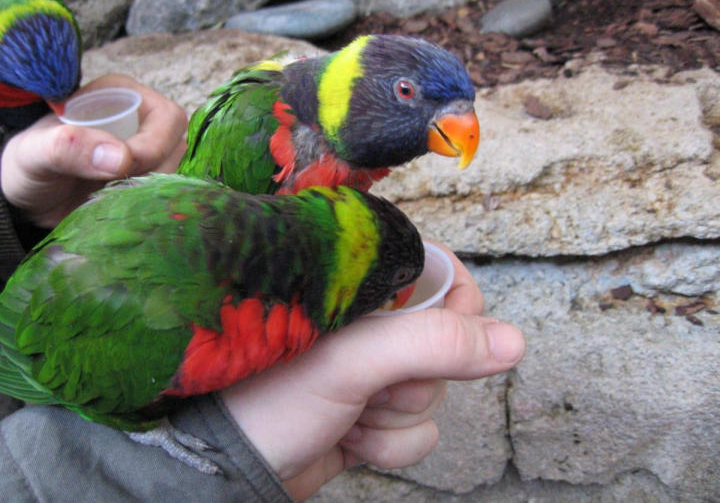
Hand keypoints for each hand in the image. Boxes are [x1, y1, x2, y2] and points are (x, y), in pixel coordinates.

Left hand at [1, 74, 186, 226]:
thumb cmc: (30, 167)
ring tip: (114, 199)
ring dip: (152, 192)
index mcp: (123, 97)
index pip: (168, 118)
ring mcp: (151, 156)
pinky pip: (171, 195)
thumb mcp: (34, 153)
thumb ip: (67, 148)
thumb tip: (120, 157)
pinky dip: (154, 206)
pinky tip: (126, 210)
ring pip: (179, 174)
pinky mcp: (152, 184)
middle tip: (116, 188)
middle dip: (153, 173)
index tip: (125, 169)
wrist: (29, 201)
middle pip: (178, 148)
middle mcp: (144, 123)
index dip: (154, 145)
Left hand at [221, 244, 524, 500]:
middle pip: (445, 344)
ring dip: (394, 418)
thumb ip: (433, 343)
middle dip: (412, 379)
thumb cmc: (269, 396)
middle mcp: (370, 328)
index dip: (457, 304)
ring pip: (434, 394)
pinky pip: (418, 433)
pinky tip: (347, 441)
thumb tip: (513, 341)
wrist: (229, 469)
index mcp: (359, 290)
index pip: (438, 273)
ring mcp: (372, 375)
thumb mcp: (352, 359)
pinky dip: (388, 446)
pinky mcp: (372, 417)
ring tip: (345, 413)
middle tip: (367, 383)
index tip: (453, 329)